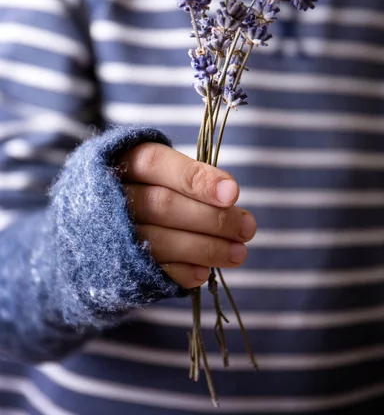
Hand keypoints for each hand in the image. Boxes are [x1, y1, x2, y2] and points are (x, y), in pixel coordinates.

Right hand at [117, 142, 256, 288]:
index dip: (197, 179)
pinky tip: (205, 272)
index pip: (157, 164)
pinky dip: (182, 272)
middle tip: (248, 228)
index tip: (233, 194)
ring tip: (238, 253)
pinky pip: (151, 270)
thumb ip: (187, 177)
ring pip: (159, 241)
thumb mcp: (154, 169)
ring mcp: (109, 232)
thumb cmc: (139, 187)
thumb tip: (229, 195)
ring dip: (205, 249)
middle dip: (212, 218)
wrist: (86, 223)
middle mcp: (110, 195)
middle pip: (163, 205)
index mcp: (121, 161)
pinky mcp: (114, 264)